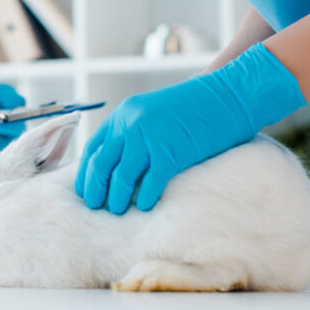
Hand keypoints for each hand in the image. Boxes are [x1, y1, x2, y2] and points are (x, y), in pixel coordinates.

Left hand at [75, 43, 305, 214]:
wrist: (225, 97)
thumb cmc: (192, 109)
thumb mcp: (152, 113)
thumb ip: (132, 133)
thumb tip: (115, 166)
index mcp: (124, 114)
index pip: (94, 147)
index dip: (86, 171)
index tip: (84, 190)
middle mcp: (131, 124)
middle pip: (101, 164)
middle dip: (95, 189)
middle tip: (95, 207)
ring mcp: (149, 138)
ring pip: (121, 177)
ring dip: (116, 199)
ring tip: (116, 211)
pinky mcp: (170, 152)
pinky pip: (149, 183)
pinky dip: (144, 199)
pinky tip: (145, 208)